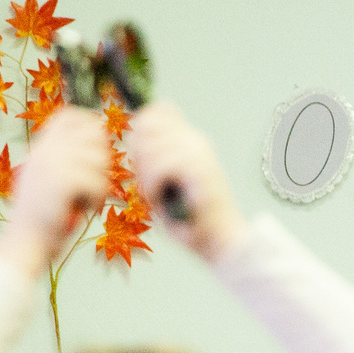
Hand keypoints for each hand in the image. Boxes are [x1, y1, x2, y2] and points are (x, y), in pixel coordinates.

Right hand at [0, 108, 110, 278]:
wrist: (26, 242)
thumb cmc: (45, 216)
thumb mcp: (50, 178)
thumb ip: (66, 156)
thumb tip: (99, 132)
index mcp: (43, 146)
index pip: (71, 114)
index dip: (91, 127)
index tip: (94, 151)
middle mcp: (46, 149)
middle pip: (95, 135)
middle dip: (102, 161)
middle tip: (90, 184)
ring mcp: (52, 163)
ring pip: (101, 161)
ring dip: (99, 185)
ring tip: (82, 200)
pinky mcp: (61, 181)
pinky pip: (98, 182)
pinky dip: (95, 200)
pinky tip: (80, 209)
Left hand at [124, 101, 245, 262]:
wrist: (221, 242)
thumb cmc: (189, 218)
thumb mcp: (163, 182)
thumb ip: (150, 158)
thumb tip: (132, 137)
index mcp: (189, 139)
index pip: (158, 110)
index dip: (140, 130)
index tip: (140, 159)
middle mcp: (196, 141)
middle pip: (148, 125)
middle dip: (136, 154)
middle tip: (143, 181)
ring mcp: (201, 153)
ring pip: (152, 146)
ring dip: (143, 174)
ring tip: (151, 194)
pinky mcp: (201, 170)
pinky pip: (162, 166)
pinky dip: (151, 185)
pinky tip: (156, 199)